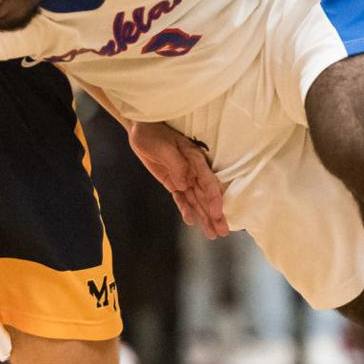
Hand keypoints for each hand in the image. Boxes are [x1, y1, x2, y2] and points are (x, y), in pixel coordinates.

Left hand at [127, 121, 227, 238]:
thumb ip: (176, 165)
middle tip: (223, 232)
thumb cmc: (152, 133)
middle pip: (205, 195)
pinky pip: (181, 198)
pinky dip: (186, 210)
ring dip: (204, 217)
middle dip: (215, 214)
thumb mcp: (163, 147)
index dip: (214, 198)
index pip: (207, 181)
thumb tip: (185, 183)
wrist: (140, 128)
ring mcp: (183, 177)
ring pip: (196, 200)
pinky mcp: (173, 182)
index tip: (217, 213)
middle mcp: (192, 170)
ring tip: (213, 234)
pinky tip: (192, 221)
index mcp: (194, 159)